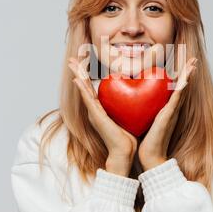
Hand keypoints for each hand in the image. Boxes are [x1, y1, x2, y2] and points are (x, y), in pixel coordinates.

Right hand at [68, 57, 136, 176]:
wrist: (125, 152)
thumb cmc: (129, 136)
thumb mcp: (130, 115)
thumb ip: (130, 104)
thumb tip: (140, 93)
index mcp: (102, 109)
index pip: (93, 88)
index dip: (88, 76)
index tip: (86, 63)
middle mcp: (95, 110)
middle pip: (85, 87)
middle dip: (79, 72)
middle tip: (74, 59)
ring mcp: (94, 113)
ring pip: (83, 90)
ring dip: (78, 76)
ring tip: (72, 64)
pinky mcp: (95, 117)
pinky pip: (88, 99)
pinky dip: (82, 89)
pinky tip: (77, 79)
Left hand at [138, 57, 196, 170]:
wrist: (150, 156)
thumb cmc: (146, 140)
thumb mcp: (144, 119)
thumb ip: (142, 109)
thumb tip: (132, 100)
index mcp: (166, 108)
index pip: (174, 89)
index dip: (179, 76)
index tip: (182, 64)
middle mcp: (172, 108)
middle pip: (182, 86)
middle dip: (187, 72)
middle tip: (193, 59)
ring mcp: (172, 111)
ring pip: (182, 90)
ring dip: (188, 76)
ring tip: (193, 63)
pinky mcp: (169, 116)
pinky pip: (176, 99)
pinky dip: (181, 88)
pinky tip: (184, 79)